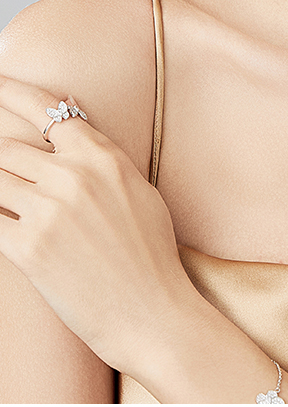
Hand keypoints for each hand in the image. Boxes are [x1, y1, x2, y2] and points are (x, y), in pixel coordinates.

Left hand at [0, 74, 193, 376]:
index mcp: (102, 156)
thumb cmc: (151, 255)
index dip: (11, 93)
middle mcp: (73, 176)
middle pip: (9, 147)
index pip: (47, 110)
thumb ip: (102, 153)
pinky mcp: (28, 249)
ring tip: (5, 196)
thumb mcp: (138, 188)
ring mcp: (49, 211)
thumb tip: (72, 117)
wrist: (153, 313)